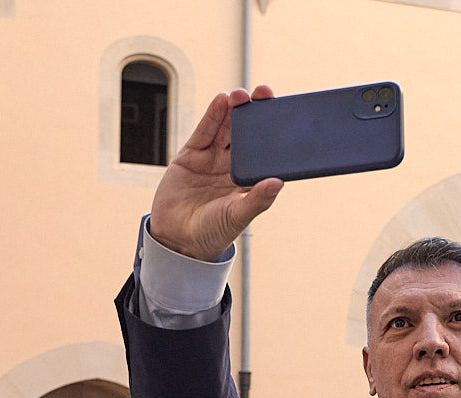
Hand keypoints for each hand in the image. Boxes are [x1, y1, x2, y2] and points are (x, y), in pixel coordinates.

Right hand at [147, 87, 283, 260]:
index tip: (284, 115)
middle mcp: (232, 167)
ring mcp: (212, 160)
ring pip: (226, 129)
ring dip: (234, 110)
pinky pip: (204, 132)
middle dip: (255, 114)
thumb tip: (278, 182)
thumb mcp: (237, 217)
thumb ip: (257, 200)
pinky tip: (221, 101)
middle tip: (264, 93)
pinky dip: (213, 116)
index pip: (265, 152)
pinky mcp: (191, 156)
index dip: (274, 133)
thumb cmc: (212, 233)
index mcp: (249, 181)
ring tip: (240, 94)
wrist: (176, 240)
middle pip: (247, 134)